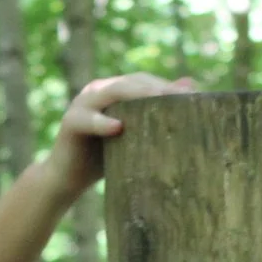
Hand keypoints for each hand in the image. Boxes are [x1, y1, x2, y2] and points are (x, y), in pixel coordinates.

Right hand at [47, 73, 194, 195]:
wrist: (67, 179)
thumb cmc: (104, 159)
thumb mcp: (133, 138)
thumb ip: (154, 118)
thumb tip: (190, 90)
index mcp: (115, 92)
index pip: (145, 82)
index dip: (167, 86)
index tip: (195, 97)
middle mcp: (98, 91)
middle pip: (131, 82)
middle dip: (157, 88)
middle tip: (182, 98)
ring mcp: (83, 104)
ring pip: (112, 92)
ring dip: (136, 95)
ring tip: (159, 100)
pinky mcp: (70, 122)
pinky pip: (88, 119)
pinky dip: (103, 122)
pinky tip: (118, 128)